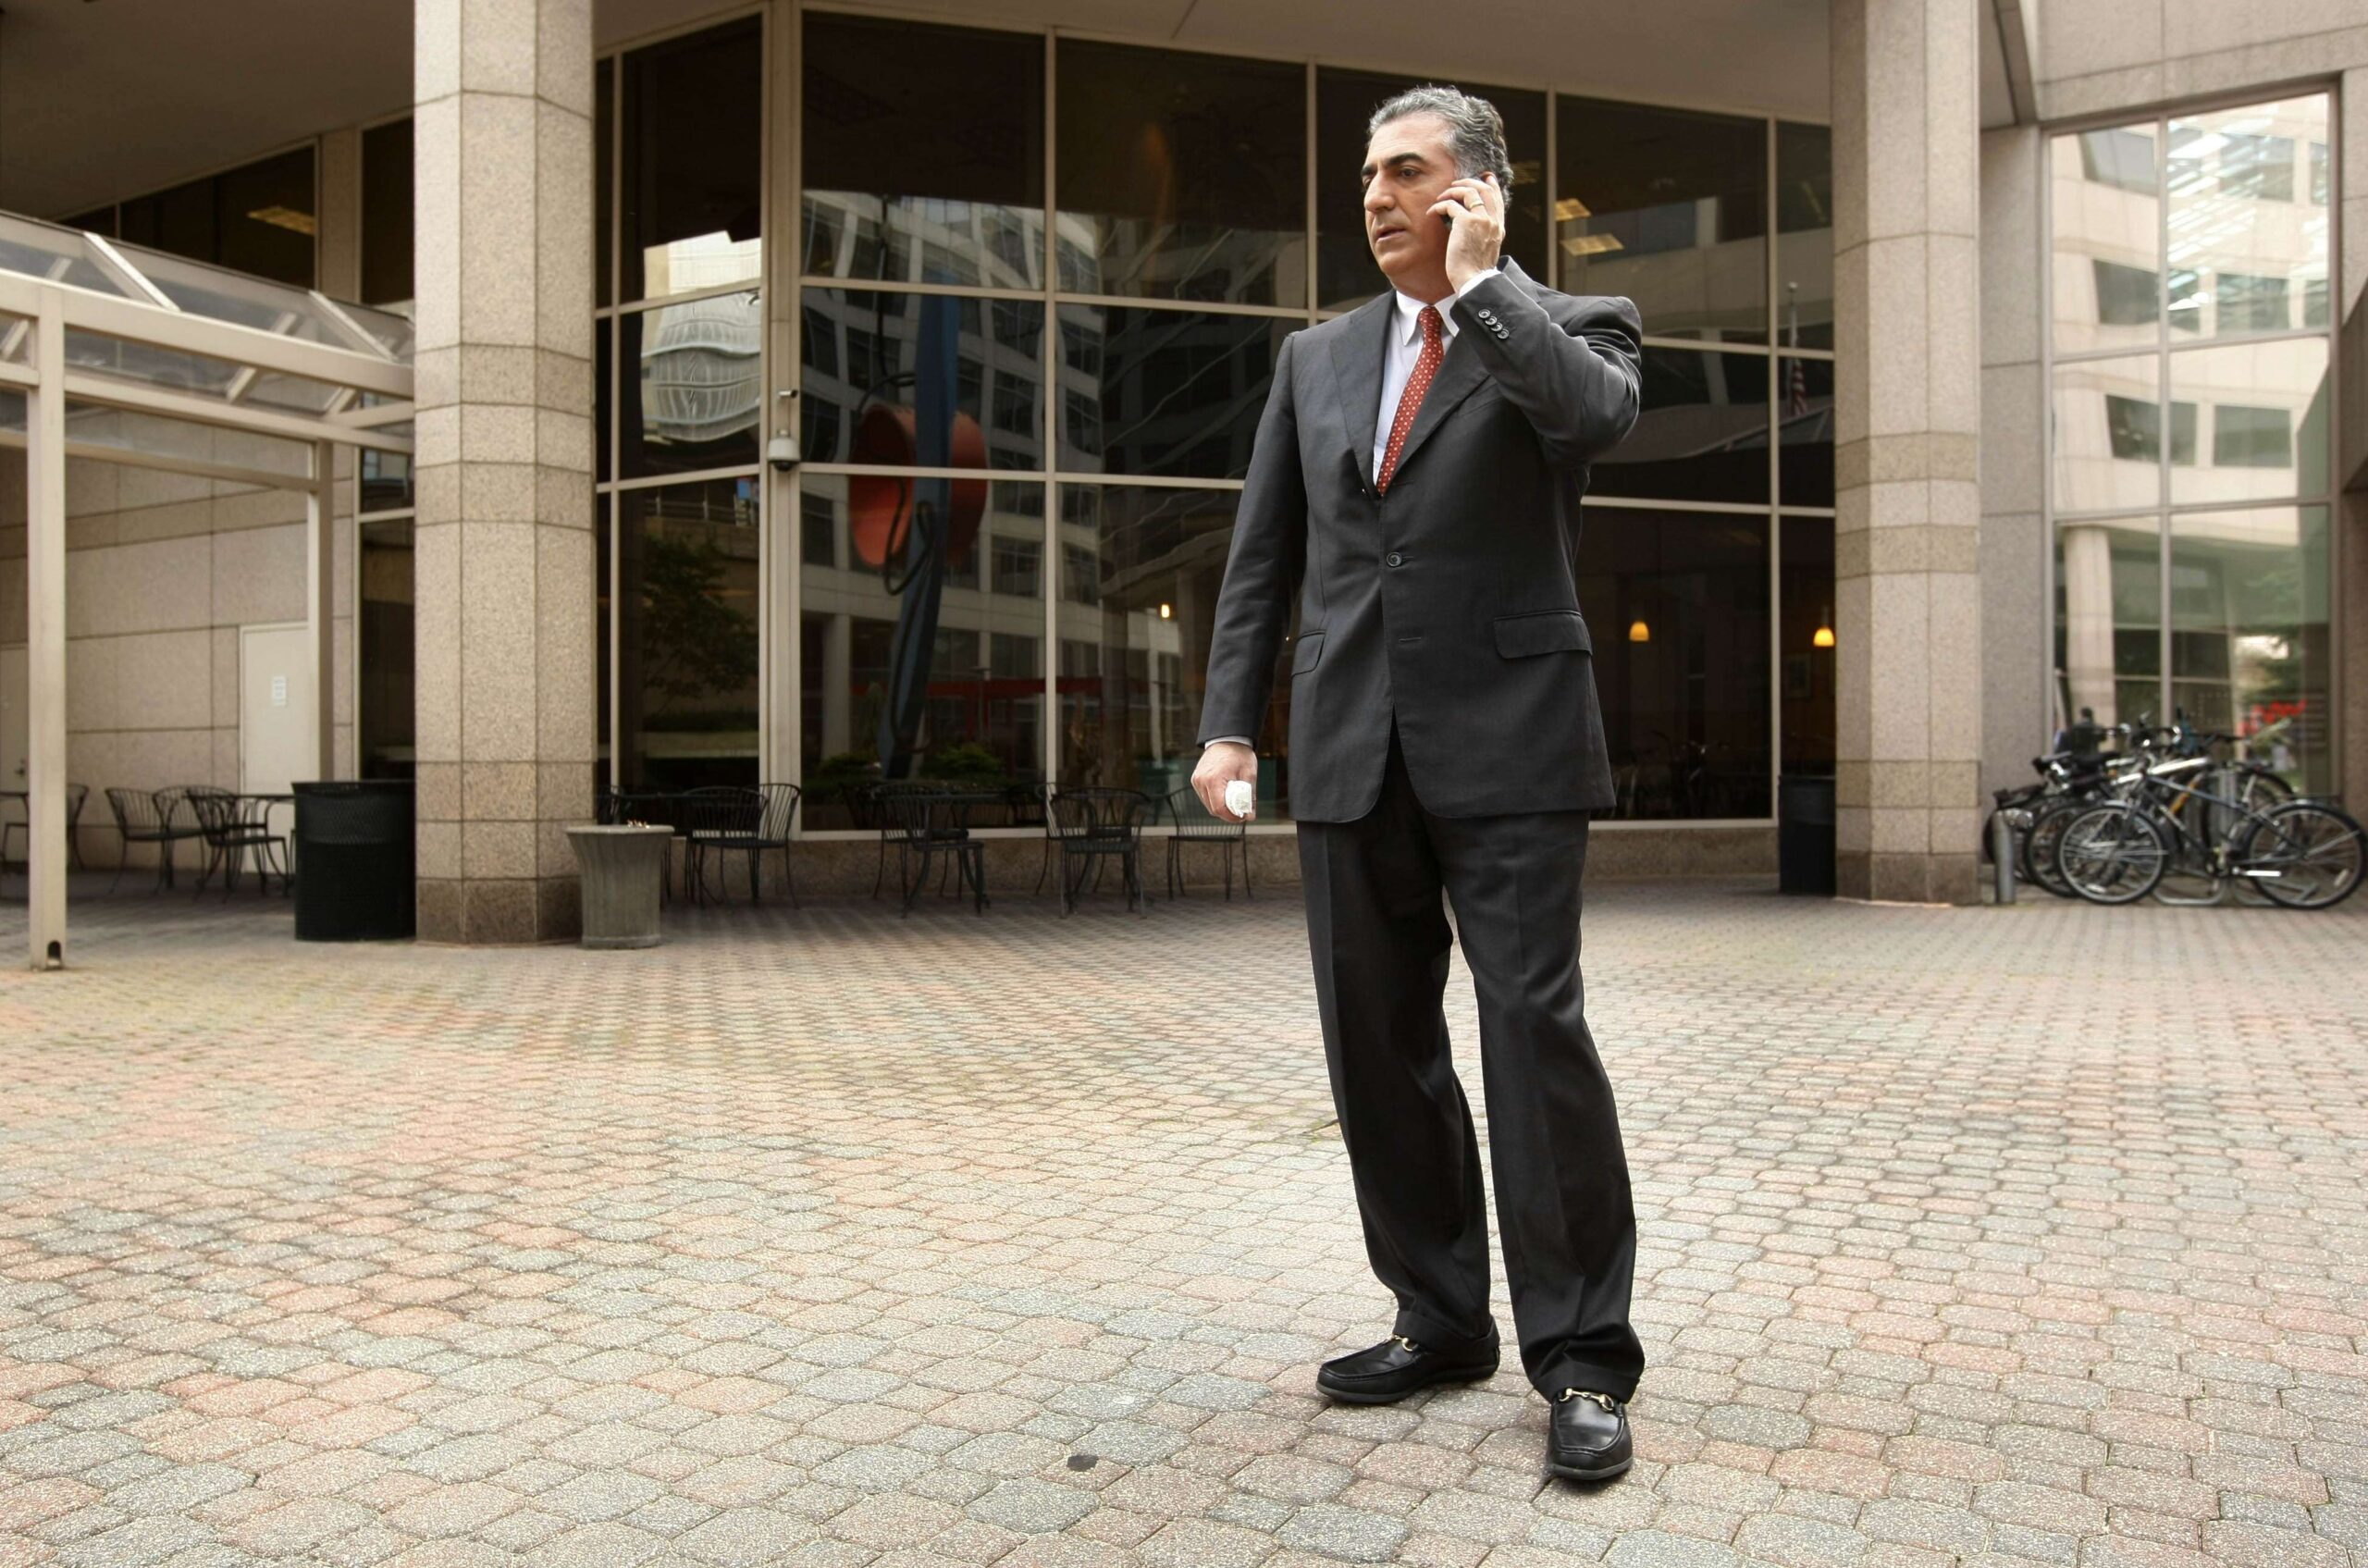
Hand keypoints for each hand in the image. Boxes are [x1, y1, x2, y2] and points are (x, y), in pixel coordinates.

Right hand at [1192, 742, 1257, 821]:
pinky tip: (1226, 794)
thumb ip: (1249, 796)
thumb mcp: (1249, 774)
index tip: (1243, 816)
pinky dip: (1215, 799)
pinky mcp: (1196, 779)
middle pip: (1213, 809)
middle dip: (1228, 814)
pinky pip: (1205, 796)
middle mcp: (1202, 781)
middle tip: (1242, 812)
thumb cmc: (1239, 753)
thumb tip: (1250, 815)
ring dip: (1222, 807)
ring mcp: (1197, 780)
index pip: (1220, 808)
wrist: (1226, 738)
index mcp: (1214, 779)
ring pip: (1208, 805)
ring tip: (1235, 802)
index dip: (1232, 817)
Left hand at [1430, 170, 1504, 291]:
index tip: (1486, 177)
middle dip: (1469, 182)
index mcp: (1498, 227)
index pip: (1497, 199)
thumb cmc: (1474, 272)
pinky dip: (1439, 205)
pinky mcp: (1466, 222)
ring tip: (1442, 196)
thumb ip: (1483, 235)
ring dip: (1452, 191)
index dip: (1491, 185)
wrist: (1474, 281)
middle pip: (1484, 189)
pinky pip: (1450, 205)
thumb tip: (1472, 226)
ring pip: (1468, 192)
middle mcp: (1492, 220)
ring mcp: (1481, 219)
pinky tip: (1432, 212)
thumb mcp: (1485, 250)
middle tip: (1455, 184)